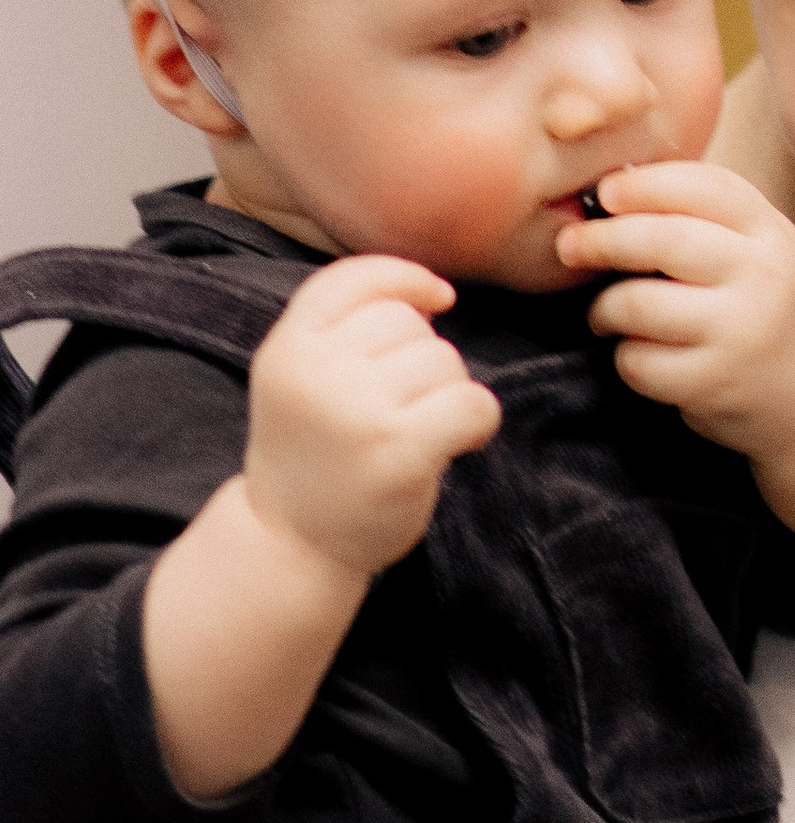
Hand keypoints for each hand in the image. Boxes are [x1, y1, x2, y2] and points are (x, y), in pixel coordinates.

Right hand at [247, 261, 500, 579]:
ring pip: (444, 360)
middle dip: (423, 356)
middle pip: (408, 322)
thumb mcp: (300, 378)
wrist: (292, 545)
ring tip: (419, 429)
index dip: (404, 278)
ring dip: (449, 391)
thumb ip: (343, 329)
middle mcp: (315, 374)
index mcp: (286, 349)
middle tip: (405, 407)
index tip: (438, 298)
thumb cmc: (315, 453)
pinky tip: (460, 442)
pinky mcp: (398, 453)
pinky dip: (480, 420)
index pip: (353, 278)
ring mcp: (356, 413)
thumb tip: (434, 292)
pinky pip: (473, 403)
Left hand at [558, 165, 794, 551]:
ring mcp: (741, 333)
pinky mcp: (715, 384)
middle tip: (569, 247)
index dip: (643, 185)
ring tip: (603, 312)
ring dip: (603, 307)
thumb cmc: (763, 307)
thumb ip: (702, 218)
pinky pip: (638, 361)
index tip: (604, 194)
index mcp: (772, 233)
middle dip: (601, 240)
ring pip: (637, 303)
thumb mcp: (758, 251)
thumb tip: (610, 190)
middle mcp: (764, 278)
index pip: (703, 187)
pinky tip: (636, 353)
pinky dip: (624, 355)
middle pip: (661, 240)